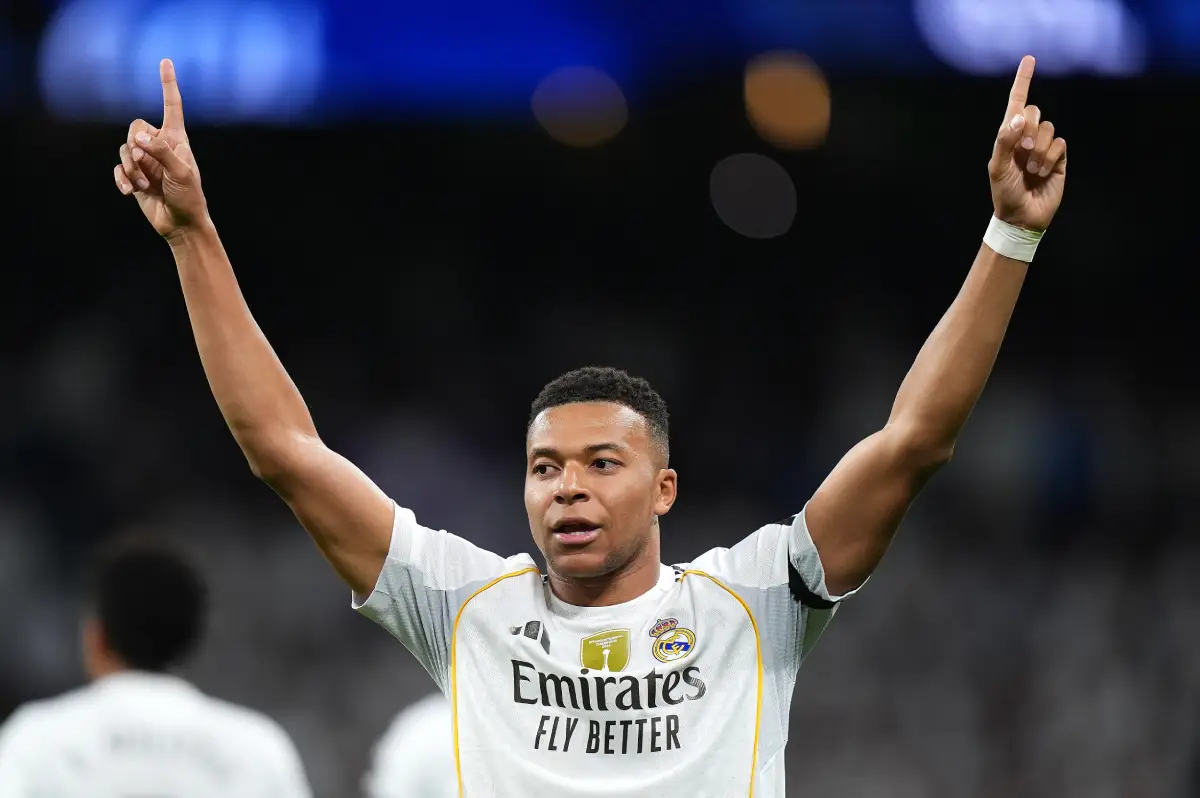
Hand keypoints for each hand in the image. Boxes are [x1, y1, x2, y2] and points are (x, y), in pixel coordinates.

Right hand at [113, 59, 207, 238]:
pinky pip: (118, 168)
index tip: (166, 61)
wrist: (181, 224)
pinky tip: (131, 193)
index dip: (167, 84)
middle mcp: (159, 145)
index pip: (171, 106)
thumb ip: (160, 151)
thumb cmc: (189, 197)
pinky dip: (122, 180)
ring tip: (146, 185)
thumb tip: (137, 136)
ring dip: (132, 169)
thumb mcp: (181, 172)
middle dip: (135, 147)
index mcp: (177, 139)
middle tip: (147, 169)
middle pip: (134, 127)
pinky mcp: (135, 176)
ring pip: (124, 149)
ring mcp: (146, 160)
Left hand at [988, 56, 1066, 231]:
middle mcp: (1027, 138)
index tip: (1029, 59)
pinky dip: (1051, 157)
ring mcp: (1044, 147)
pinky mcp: (1059, 159)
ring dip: (1039, 149)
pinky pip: (1060, 144)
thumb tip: (1019, 115)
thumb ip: (1005, 140)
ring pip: (1049, 129)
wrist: (1022, 217)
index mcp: (1008, 136)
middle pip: (1036, 112)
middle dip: (1029, 130)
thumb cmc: (1004, 193)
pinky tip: (1043, 172)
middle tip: (1022, 152)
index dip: (1023, 81)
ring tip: (1031, 169)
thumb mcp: (998, 167)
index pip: (1017, 103)